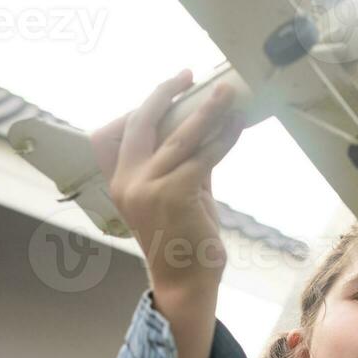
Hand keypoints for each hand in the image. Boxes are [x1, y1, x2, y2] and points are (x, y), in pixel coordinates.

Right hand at [89, 69, 246, 295]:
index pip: (122, 131)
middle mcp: (127, 182)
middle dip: (164, 92)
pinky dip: (223, 139)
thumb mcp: (178, 195)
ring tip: (227, 93)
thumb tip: (203, 131)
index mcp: (120, 181)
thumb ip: (184, 164)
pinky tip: (237, 126)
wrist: (186, 282)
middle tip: (188, 75)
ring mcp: (147, 188)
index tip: (171, 85)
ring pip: (180, 136)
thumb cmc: (183, 241)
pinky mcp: (174, 194)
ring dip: (207, 110)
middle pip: (142, 123)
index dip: (146, 104)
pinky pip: (203, 157)